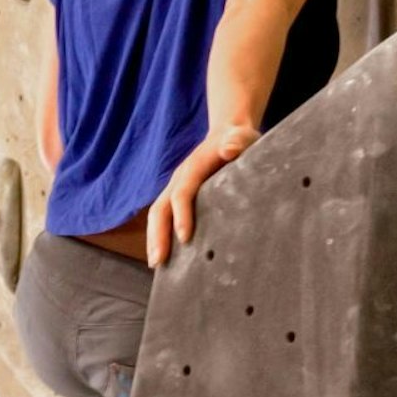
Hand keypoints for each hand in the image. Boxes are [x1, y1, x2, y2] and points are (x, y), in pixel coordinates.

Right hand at [146, 124, 259, 267]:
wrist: (227, 132)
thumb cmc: (239, 139)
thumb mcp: (243, 138)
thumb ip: (238, 142)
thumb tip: (229, 149)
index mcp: (193, 168)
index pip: (182, 194)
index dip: (182, 215)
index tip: (184, 238)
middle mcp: (178, 179)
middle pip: (160, 208)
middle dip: (157, 235)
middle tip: (157, 262)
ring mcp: (175, 188)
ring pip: (157, 215)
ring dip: (154, 239)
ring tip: (155, 264)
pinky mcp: (178, 196)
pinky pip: (163, 218)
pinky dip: (160, 237)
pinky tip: (166, 258)